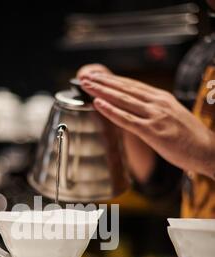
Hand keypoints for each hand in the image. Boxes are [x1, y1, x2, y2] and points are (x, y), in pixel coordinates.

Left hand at [79, 71, 214, 177]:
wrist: (207, 150)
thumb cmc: (190, 138)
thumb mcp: (172, 117)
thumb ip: (155, 112)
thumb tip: (138, 111)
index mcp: (162, 98)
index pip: (132, 85)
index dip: (113, 80)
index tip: (98, 76)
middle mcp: (157, 103)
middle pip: (125, 88)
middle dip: (103, 81)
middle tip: (85, 76)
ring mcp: (155, 116)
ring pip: (123, 100)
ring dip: (102, 91)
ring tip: (87, 85)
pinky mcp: (153, 132)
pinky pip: (127, 120)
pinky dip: (111, 111)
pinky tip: (98, 104)